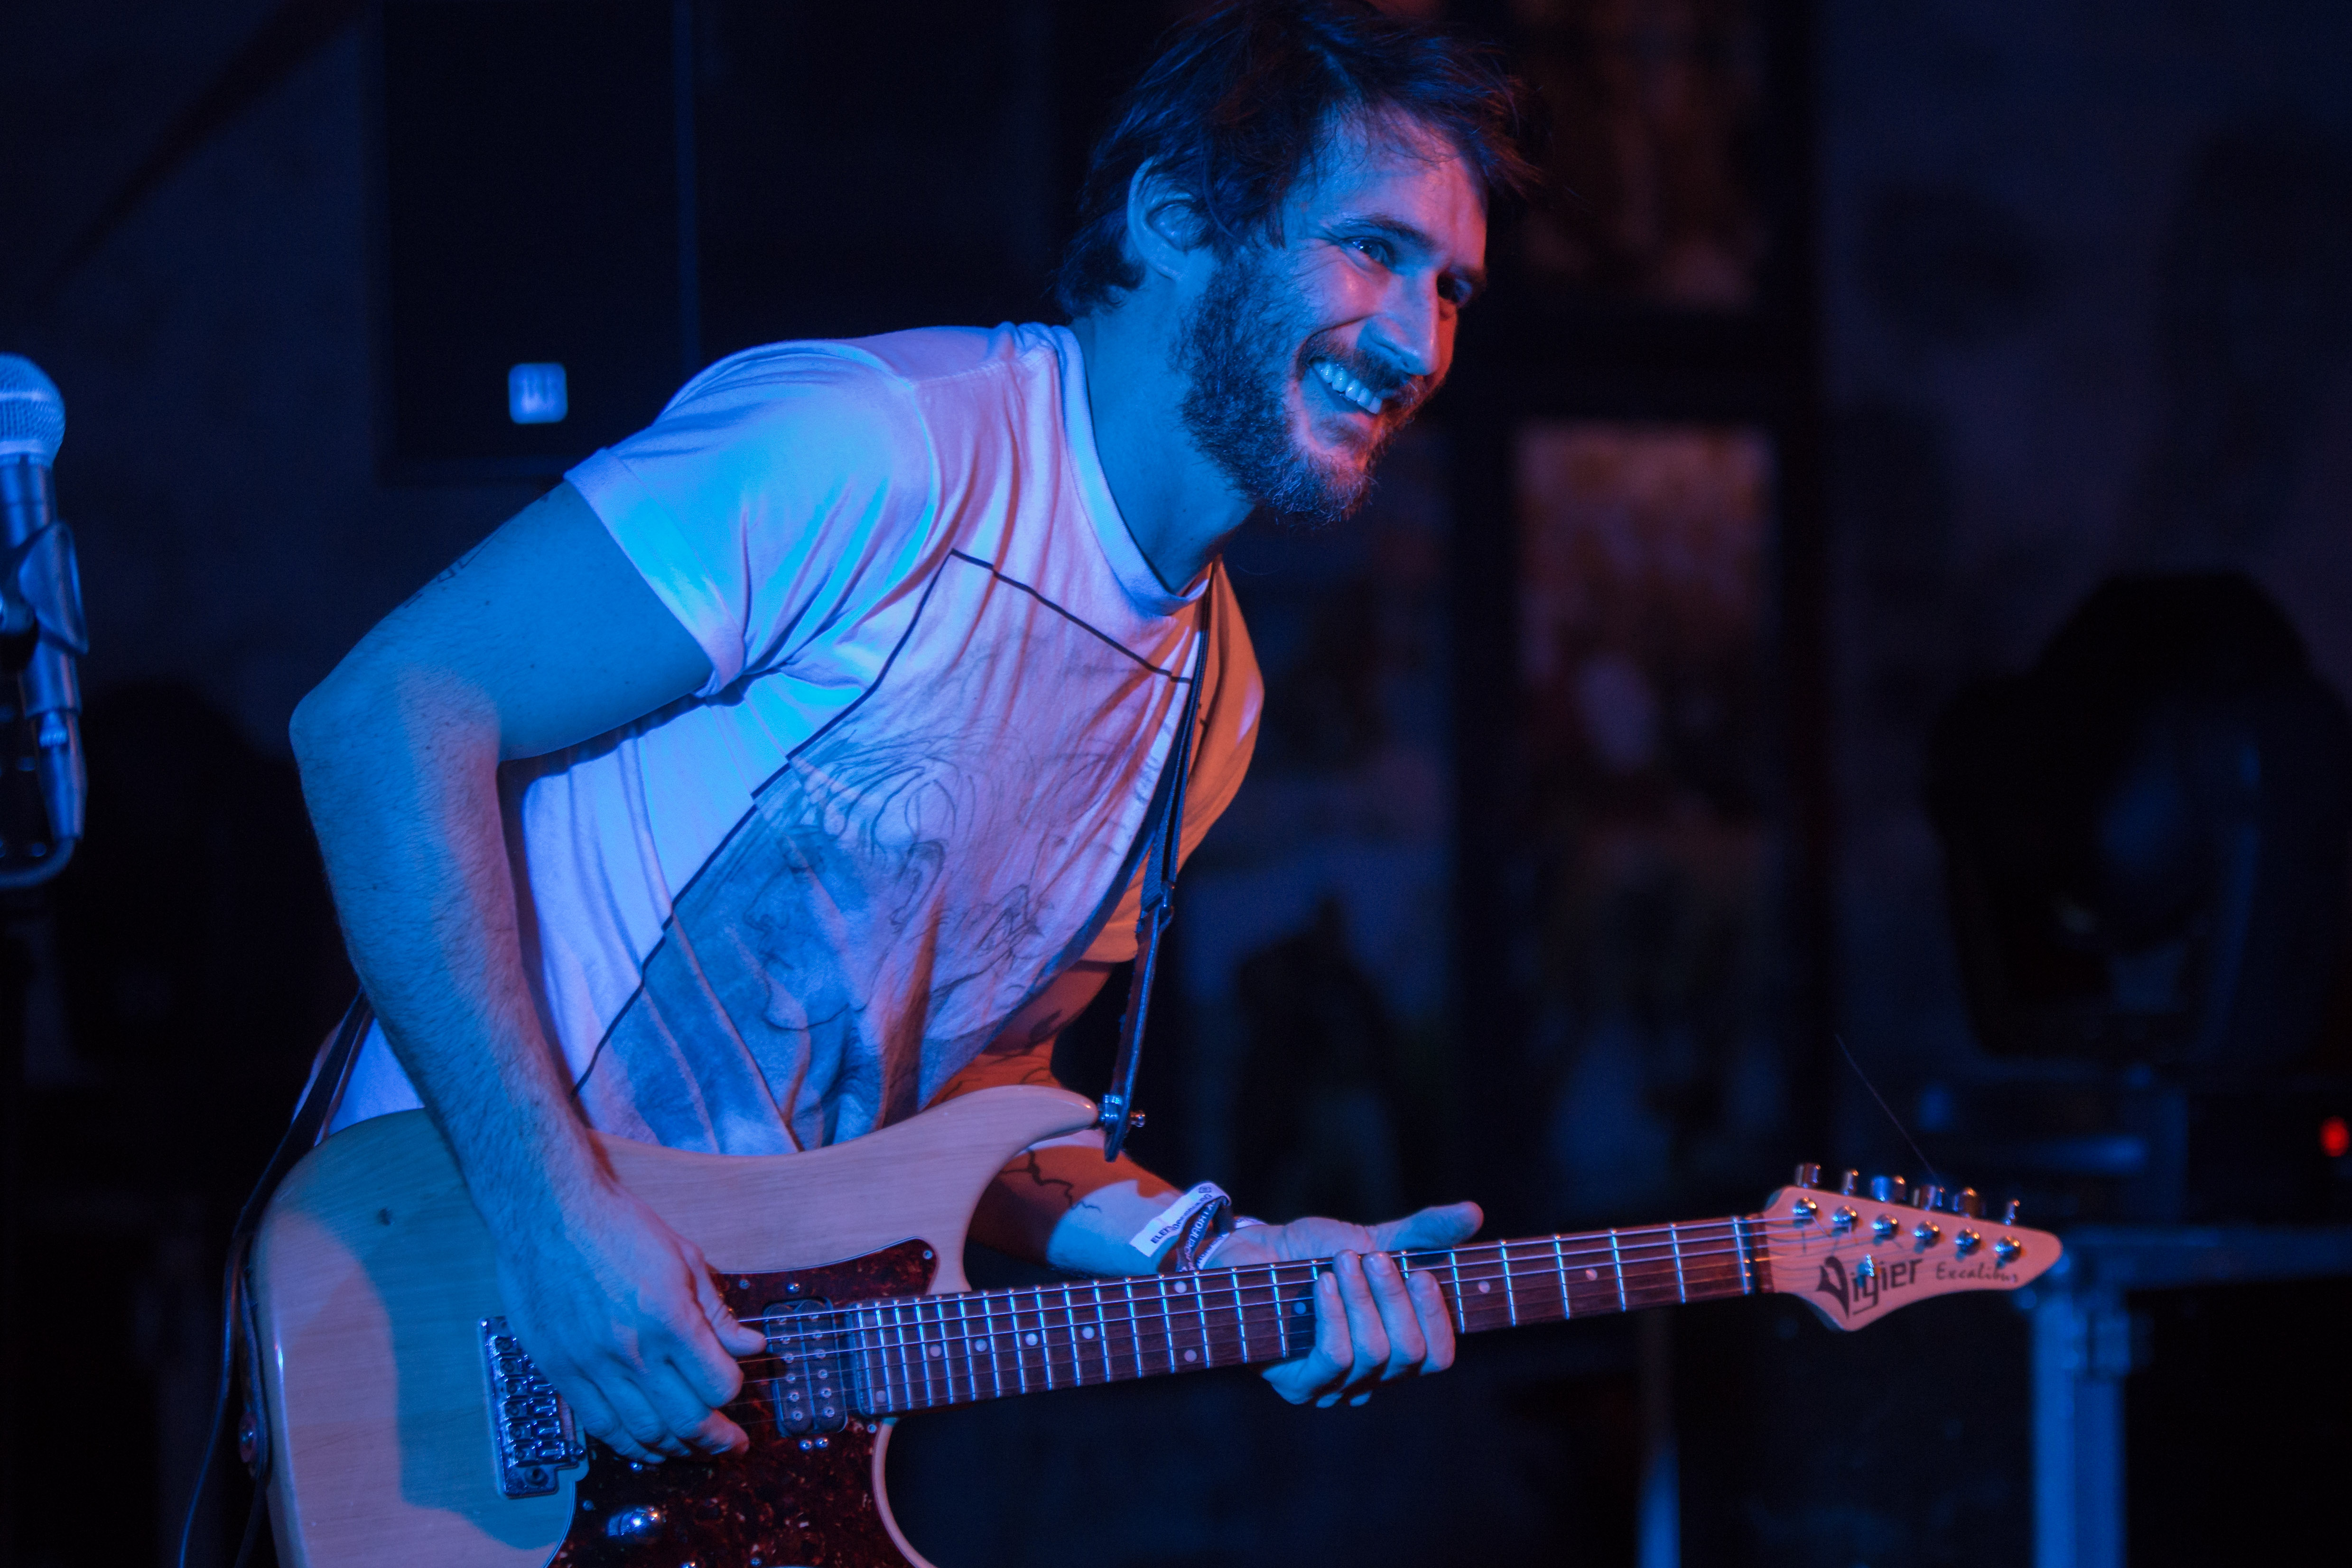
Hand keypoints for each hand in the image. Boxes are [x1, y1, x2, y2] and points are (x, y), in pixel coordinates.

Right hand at [492, 1180, 768, 1462]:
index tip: (737, 1389)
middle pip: (687, 1419)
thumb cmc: (620, 1228)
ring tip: (696, 1452)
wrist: (548, 1215)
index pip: (718, 1384)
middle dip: (717, 1439)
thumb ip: (717, 1311)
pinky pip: (600, 1426)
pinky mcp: (562, 1373)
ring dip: (677, 1449)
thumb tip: (750, 1348)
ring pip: (644, 1432)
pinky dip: (629, 1444)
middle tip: (731, 1446)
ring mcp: (594, 1367)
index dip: (735, 1393)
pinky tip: (648, 1448)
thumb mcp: (684, 1258)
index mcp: (670, 1319)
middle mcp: (633, 1351)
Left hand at [1205, 1202, 1482, 1407]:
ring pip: (1375, 1355)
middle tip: (1375, 1259)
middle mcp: (1371, 1377)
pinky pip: (1334, 1358)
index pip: (1439, 1356)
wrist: (1246, 1254)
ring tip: (1342, 1262)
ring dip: (1362, 1300)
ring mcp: (1335, 1385)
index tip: (1423, 1275)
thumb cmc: (1309, 1251)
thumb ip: (1422, 1233)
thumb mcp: (1371, 1236)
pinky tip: (1323, 1284)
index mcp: (1396, 1347)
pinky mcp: (1298, 1383)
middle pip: (1412, 1355)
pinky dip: (1334, 1315)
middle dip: (1397, 1300)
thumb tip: (1474, 1212)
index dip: (1439, 1319)